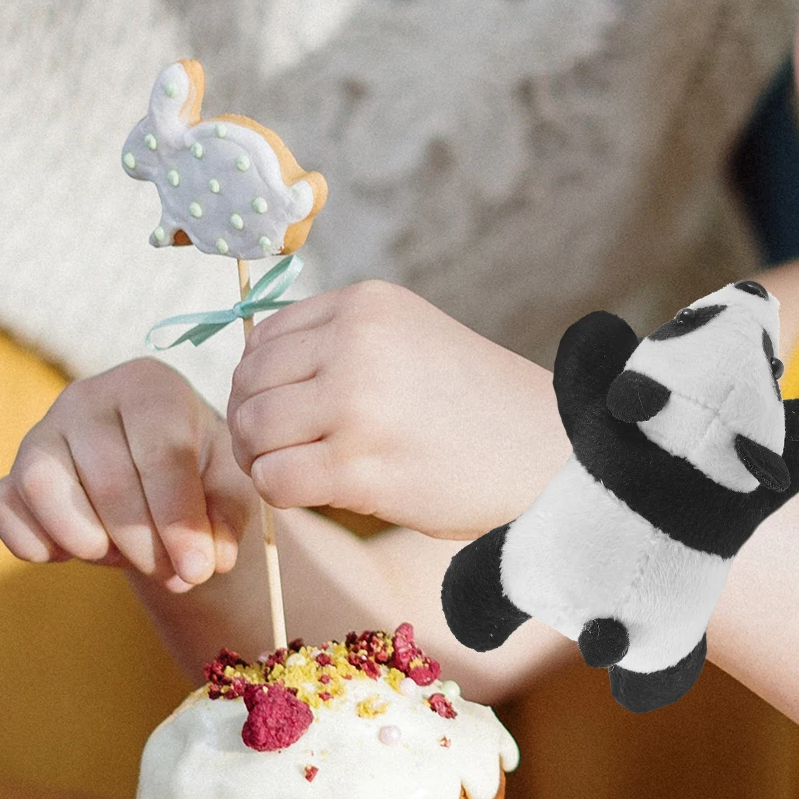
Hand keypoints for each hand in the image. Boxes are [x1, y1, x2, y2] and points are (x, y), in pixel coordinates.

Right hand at [0, 358, 253, 591]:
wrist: (157, 478)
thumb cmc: (199, 471)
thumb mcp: (229, 485)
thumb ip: (227, 515)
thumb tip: (212, 558)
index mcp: (149, 385)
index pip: (161, 452)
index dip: (178, 519)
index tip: (198, 569)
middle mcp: (87, 397)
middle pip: (107, 478)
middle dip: (143, 543)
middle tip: (171, 573)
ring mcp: (41, 433)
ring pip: (42, 486)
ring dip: (85, 540)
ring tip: (121, 555)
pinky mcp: (10, 473)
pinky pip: (3, 509)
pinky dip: (34, 544)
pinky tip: (73, 554)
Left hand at [228, 281, 565, 538]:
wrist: (550, 456)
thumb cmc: (479, 411)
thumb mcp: (411, 341)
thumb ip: (341, 345)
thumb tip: (252, 373)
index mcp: (367, 305)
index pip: (264, 337)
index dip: (261, 383)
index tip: (287, 414)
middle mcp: (355, 342)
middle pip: (249, 383)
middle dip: (255, 425)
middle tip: (285, 453)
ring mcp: (355, 402)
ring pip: (253, 430)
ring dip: (264, 460)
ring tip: (305, 473)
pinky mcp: (357, 463)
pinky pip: (275, 479)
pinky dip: (282, 493)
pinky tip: (320, 494)